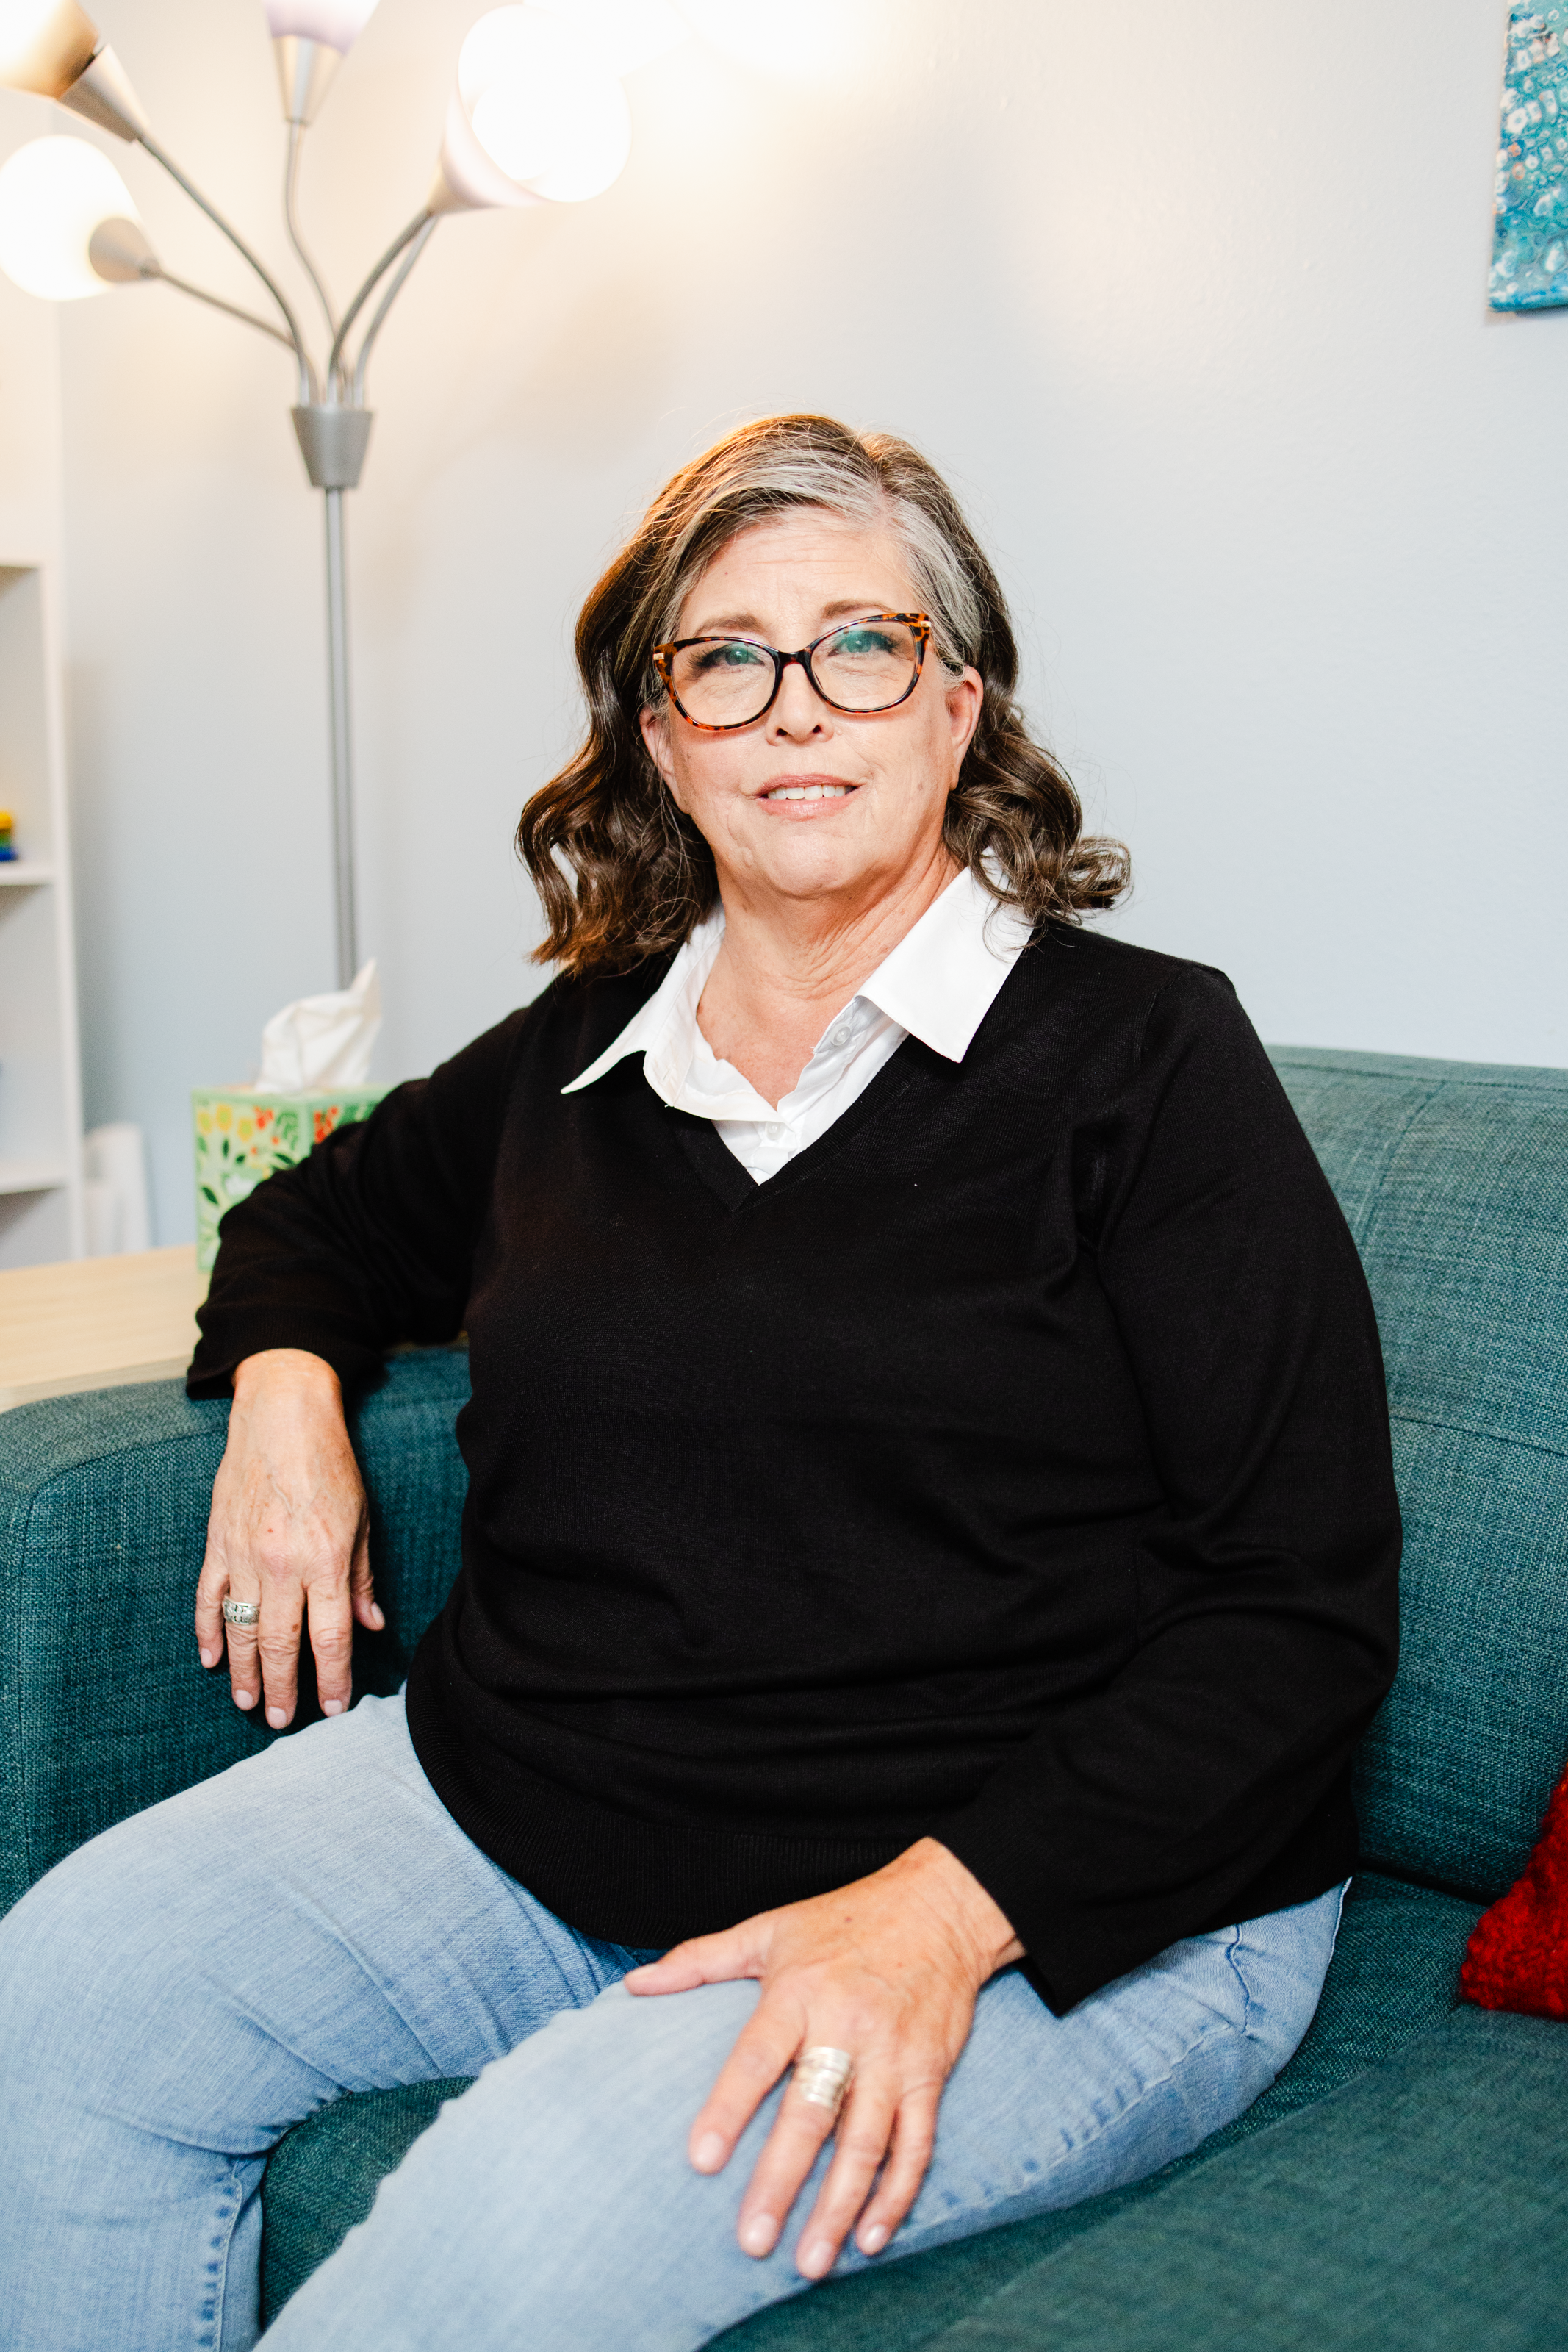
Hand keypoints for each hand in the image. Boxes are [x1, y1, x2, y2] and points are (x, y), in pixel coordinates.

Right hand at [193, 1348, 381, 1729]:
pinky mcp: (218, 1543)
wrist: (282, 1418)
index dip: (332, 1678)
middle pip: (281, 1644)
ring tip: (247, 1702)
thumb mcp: (362, 1521)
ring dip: (244, 1670)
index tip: (332, 1708)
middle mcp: (284, 1565)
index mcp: (327, 1560)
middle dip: (282, 1687)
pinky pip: (208, 1599)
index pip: (330, 1637)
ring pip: (242, 1629)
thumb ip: (361, 1578)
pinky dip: (208, 1632)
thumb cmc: (331, 1466)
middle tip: (280, 1721)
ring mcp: (244, 1556)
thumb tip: (371, 1625)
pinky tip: (211, 1659)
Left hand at [626, 1838, 1021, 2279]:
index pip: (757, 2057)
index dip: (729, 2108)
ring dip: (839, 2206)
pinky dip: (897, 2194)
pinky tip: (871, 2235)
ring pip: (866, 2142)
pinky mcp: (931, 2074)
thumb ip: (700, 1960)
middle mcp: (847, 2026)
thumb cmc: (844, 1921)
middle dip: (781, 2181)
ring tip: (811, 2261)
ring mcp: (893, 2056)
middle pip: (811, 2113)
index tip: (701, 2160)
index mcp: (799, 1992)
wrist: (939, 1907)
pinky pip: (918, 2143)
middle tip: (752, 2241)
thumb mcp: (770, 1929)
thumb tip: (634, 1983)